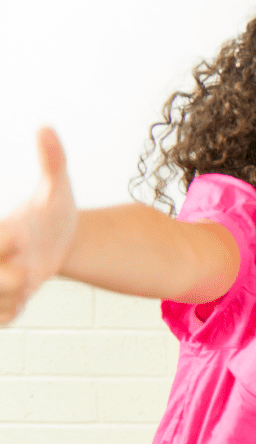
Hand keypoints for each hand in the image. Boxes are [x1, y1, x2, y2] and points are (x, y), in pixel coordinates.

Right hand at [0, 127, 77, 323]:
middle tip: (26, 272)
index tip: (20, 235)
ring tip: (27, 280)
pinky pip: (2, 316)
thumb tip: (46, 127)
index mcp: (2, 230)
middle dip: (5, 278)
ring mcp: (0, 280)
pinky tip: (22, 300)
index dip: (3, 242)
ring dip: (10, 297)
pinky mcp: (8, 300)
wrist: (61, 241)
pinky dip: (9, 312)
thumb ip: (52, 160)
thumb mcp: (57, 187)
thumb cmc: (53, 212)